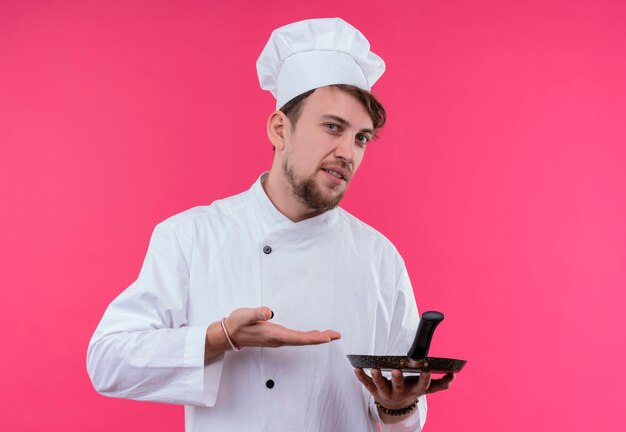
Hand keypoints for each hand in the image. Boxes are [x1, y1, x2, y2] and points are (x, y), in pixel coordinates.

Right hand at [225, 306, 340, 347]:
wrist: (229, 334)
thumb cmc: (237, 324)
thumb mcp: (245, 315)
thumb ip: (256, 313)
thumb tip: (268, 311)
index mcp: (274, 334)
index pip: (299, 338)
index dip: (314, 338)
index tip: (328, 338)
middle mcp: (278, 339)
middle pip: (304, 340)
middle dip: (321, 338)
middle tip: (337, 335)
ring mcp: (278, 338)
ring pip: (301, 339)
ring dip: (316, 337)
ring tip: (330, 334)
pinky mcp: (276, 336)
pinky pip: (296, 338)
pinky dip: (307, 336)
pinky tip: (313, 334)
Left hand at [354, 368, 453, 420]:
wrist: (395, 407)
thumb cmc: (411, 390)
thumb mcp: (426, 389)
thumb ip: (441, 383)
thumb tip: (454, 375)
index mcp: (414, 390)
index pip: (421, 385)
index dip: (424, 378)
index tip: (427, 369)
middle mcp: (400, 392)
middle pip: (399, 386)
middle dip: (398, 378)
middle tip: (397, 370)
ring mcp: (385, 392)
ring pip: (380, 385)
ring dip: (377, 377)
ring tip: (375, 368)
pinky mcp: (373, 390)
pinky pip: (365, 383)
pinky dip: (361, 376)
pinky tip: (357, 368)